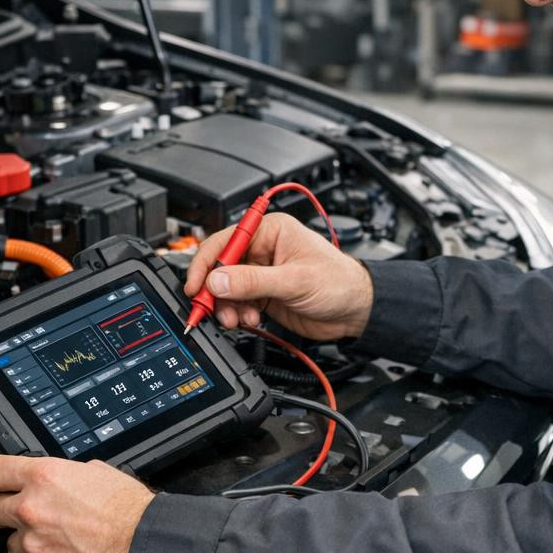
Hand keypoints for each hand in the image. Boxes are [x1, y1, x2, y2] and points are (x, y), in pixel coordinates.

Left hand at [0, 455, 154, 552]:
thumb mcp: (94, 471)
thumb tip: (53, 480)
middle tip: (24, 512)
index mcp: (43, 476)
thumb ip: (63, 474)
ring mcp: (33, 542)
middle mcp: (31, 508)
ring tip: (53, 537)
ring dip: (24, 539)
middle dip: (4, 511)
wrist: (144, 544)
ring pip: (8, 542)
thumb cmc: (128, 509)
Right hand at [183, 213, 373, 340]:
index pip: (225, 241)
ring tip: (237, 319)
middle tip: (212, 309)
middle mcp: (262, 250)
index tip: (197, 285)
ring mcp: (262, 274)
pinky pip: (238, 303)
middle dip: (215, 290)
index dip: (206, 263)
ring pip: (227, 289)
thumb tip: (218, 280)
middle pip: (221, 267)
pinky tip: (250, 320)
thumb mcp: (294, 280)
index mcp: (270, 232)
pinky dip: (238, 314)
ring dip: (227, 306)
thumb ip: (253, 281)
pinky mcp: (264, 295)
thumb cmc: (339, 282)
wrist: (356, 311)